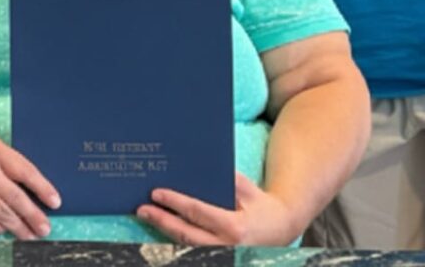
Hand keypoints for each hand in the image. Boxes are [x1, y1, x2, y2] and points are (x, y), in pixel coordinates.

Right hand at [0, 119, 60, 238]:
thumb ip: (1, 161)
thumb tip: (25, 185)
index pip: (24, 171)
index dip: (42, 188)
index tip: (55, 201)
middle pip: (14, 197)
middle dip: (33, 215)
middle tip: (45, 227)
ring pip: (0, 212)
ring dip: (17, 226)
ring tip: (30, 235)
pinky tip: (4, 231)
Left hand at [136, 173, 300, 246]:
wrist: (282, 230)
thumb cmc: (262, 206)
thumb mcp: (248, 189)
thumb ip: (227, 179)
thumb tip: (199, 166)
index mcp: (234, 227)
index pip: (197, 213)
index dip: (175, 203)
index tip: (156, 193)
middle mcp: (226, 247)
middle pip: (186, 235)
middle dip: (162, 221)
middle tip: (142, 209)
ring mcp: (222, 257)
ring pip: (187, 246)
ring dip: (165, 232)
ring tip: (148, 216)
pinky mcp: (220, 259)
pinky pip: (194, 250)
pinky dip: (177, 239)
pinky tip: (164, 227)